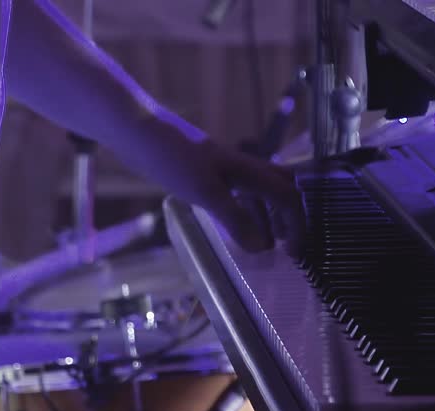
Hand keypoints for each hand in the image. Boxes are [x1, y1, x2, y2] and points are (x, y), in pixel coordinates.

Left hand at [163, 138, 304, 255]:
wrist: (138, 132)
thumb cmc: (172, 158)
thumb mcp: (205, 192)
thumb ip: (234, 217)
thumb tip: (261, 247)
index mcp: (249, 170)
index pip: (288, 196)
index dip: (296, 225)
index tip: (294, 253)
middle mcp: (242, 168)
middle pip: (281, 189)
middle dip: (289, 217)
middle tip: (286, 246)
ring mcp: (223, 169)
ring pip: (257, 193)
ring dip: (265, 217)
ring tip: (264, 244)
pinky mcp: (205, 173)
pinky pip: (235, 194)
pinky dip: (242, 211)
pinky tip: (232, 224)